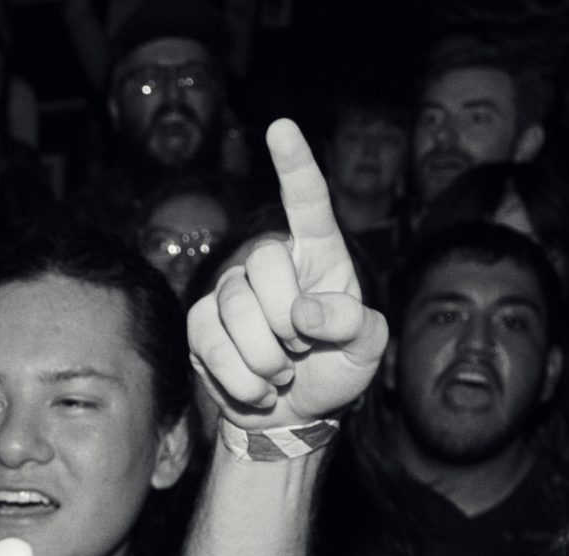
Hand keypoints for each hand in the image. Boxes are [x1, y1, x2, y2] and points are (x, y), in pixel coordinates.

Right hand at [188, 118, 388, 427]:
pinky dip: (241, 377)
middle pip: (264, 262)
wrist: (293, 416)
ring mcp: (230, 293)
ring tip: (283, 373)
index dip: (294, 165)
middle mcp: (270, 265)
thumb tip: (304, 313)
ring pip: (235, 308)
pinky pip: (210, 342)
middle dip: (286, 318)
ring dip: (266, 357)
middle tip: (302, 351)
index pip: (308, 203)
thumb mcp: (367, 350)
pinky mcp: (201, 326)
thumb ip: (354, 325)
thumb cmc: (336, 370)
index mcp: (318, 255)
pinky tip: (260, 388)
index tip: (281, 127)